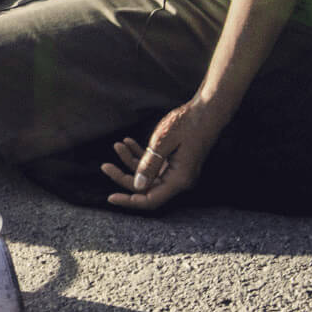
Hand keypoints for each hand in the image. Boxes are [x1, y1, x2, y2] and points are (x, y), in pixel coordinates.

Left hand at [101, 99, 229, 209]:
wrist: (207, 110)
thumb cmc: (187, 124)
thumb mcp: (163, 142)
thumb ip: (149, 165)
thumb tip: (137, 186)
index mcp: (179, 179)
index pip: (151, 200)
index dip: (130, 201)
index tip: (110, 197)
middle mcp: (179, 179)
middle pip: (146, 188)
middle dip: (123, 177)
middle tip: (104, 166)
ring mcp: (177, 171)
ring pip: (148, 174)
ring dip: (130, 162)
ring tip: (118, 145)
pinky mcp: (175, 161)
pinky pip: (154, 164)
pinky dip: (140, 155)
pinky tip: (128, 142)